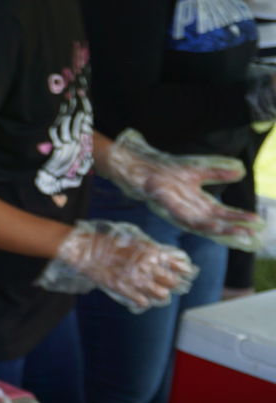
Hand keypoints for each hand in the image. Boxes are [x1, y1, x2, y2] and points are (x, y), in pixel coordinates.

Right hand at [36, 219, 197, 312]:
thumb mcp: (134, 240)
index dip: (184, 271)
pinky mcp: (124, 290)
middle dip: (172, 283)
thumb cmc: (108, 241)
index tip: (184, 273)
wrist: (85, 249)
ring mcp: (137, 280)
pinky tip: (139, 297)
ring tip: (154, 291)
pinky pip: (143, 302)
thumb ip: (152, 250)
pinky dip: (143, 301)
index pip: (179, 266)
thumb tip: (168, 258)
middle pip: (173, 282)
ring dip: (159, 293)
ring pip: (161, 295)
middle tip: (167, 283)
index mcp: (153, 252)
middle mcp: (148, 267)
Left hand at [105, 129, 262, 250]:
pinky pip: (189, 220)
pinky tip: (214, 227)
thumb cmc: (168, 172)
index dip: (239, 218)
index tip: (257, 221)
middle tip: (253, 233)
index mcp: (200, 203)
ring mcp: (181, 212)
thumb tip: (241, 172)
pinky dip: (202, 224)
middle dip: (235, 228)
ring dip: (223, 230)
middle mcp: (192, 211)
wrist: (145, 169)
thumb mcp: (198, 171)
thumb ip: (217, 174)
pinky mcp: (171, 210)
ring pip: (205, 226)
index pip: (223, 214)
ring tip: (240, 233)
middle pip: (217, 223)